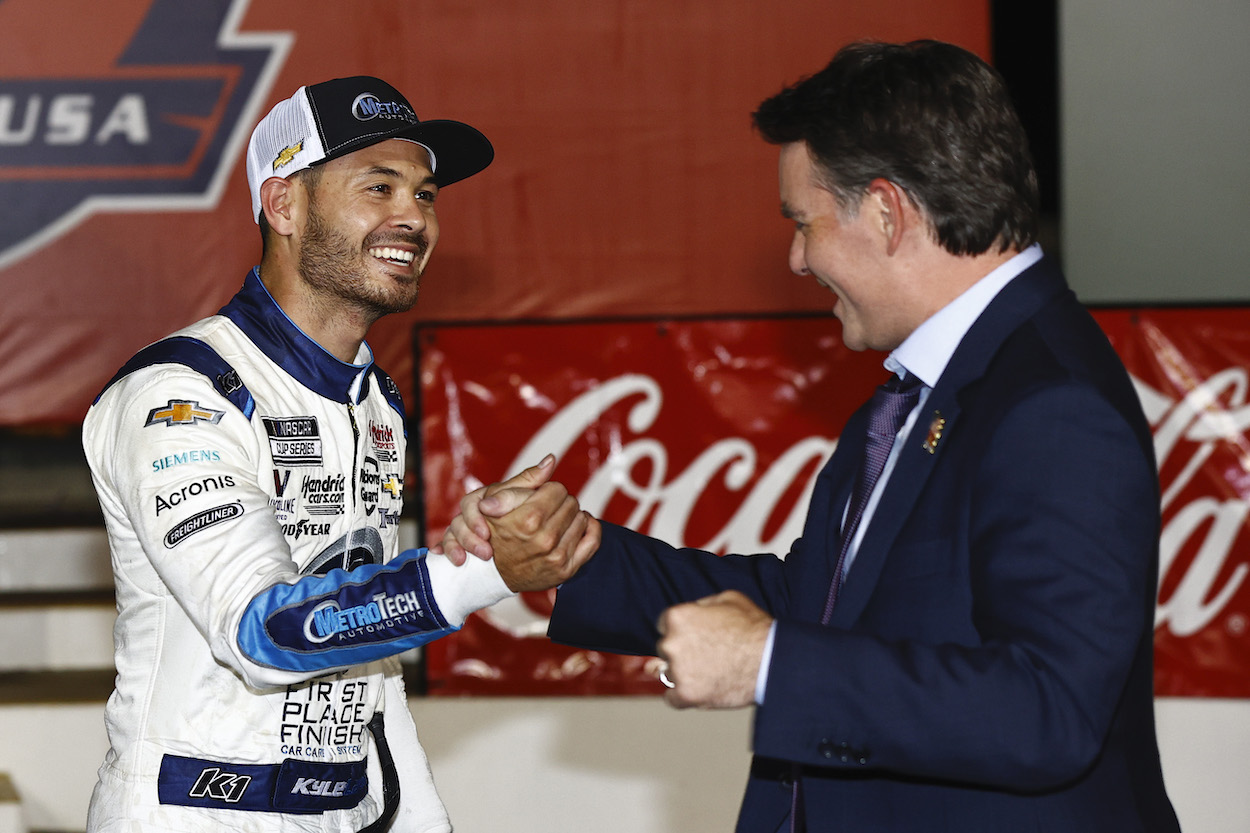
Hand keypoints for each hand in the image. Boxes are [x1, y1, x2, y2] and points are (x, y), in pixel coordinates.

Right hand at [434, 455, 556, 565]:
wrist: (504, 544)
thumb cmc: (513, 513)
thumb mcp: (520, 495)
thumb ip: (532, 480)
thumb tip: (550, 460)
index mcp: (482, 497)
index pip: (474, 499)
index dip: (486, 507)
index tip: (493, 514)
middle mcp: (470, 512)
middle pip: (461, 516)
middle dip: (474, 526)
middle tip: (488, 539)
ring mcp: (461, 529)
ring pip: (453, 531)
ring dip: (467, 542)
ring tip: (484, 554)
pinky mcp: (456, 546)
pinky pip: (447, 547)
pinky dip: (452, 552)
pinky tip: (459, 560)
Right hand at [488, 481, 601, 591]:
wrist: (493, 573)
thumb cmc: (495, 532)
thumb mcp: (499, 501)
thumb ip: (527, 478)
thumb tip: (551, 459)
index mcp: (528, 519)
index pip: (557, 489)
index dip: (548, 491)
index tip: (539, 498)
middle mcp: (545, 539)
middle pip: (571, 503)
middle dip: (559, 503)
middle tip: (546, 511)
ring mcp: (557, 557)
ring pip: (582, 519)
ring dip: (571, 517)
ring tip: (556, 521)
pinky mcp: (566, 570)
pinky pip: (593, 540)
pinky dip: (589, 529)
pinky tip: (577, 526)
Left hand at [655, 590, 771, 708]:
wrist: (771, 660)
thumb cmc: (754, 629)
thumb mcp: (728, 599)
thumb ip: (702, 605)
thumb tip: (693, 612)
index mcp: (677, 617)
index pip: (665, 625)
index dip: (682, 632)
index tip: (694, 639)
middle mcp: (671, 643)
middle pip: (665, 650)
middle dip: (681, 652)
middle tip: (705, 656)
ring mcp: (677, 670)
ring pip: (668, 674)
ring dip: (683, 674)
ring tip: (709, 673)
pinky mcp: (686, 695)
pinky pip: (672, 698)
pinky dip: (683, 697)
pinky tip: (700, 690)